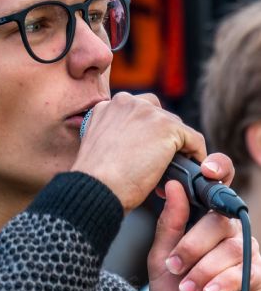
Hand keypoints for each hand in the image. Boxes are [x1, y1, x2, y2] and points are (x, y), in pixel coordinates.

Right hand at [72, 93, 206, 211]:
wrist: (95, 188)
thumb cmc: (94, 179)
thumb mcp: (99, 146)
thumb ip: (115, 136)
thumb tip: (137, 146)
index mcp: (108, 106)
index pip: (139, 113)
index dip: (146, 134)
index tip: (147, 153)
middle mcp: (127, 102)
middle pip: (159, 116)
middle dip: (162, 139)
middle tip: (161, 164)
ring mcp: (148, 112)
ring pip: (176, 128)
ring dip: (177, 148)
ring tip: (174, 170)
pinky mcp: (167, 127)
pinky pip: (193, 139)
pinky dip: (196, 155)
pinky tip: (191, 170)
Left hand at [148, 153, 260, 290]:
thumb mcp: (161, 258)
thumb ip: (170, 224)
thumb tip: (173, 187)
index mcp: (206, 221)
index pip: (219, 186)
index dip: (219, 171)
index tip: (206, 170)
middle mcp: (230, 233)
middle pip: (219, 221)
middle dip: (192, 245)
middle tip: (174, 266)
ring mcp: (248, 254)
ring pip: (231, 247)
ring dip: (203, 270)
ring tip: (187, 288)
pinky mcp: (260, 277)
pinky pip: (247, 271)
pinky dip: (222, 282)